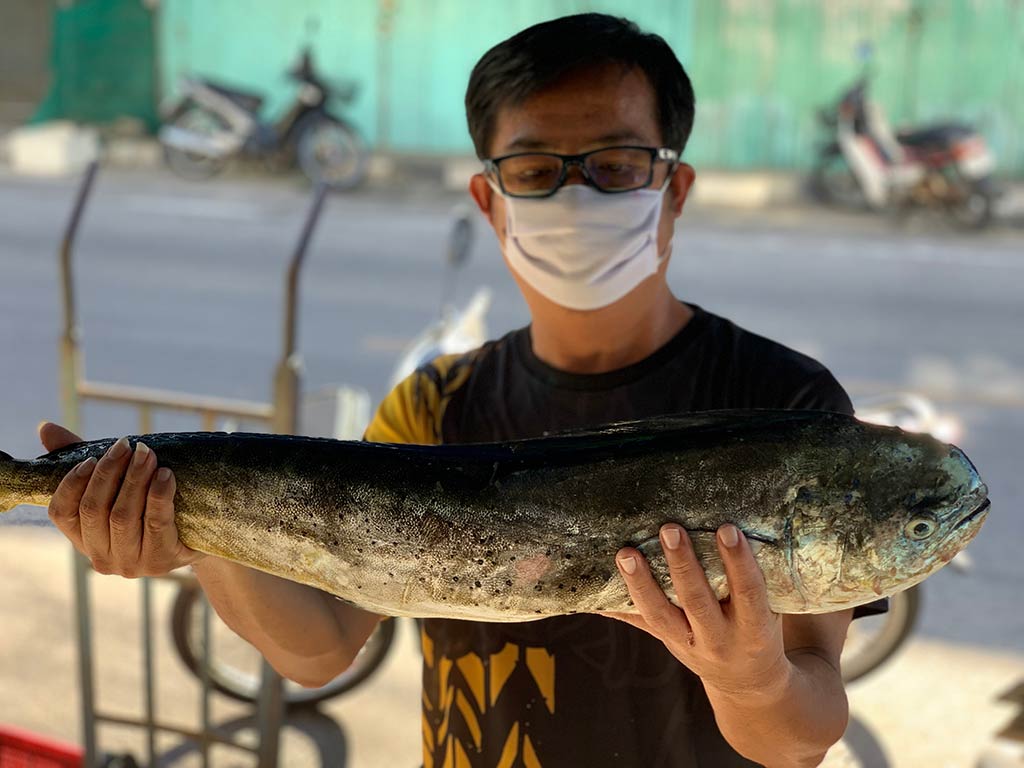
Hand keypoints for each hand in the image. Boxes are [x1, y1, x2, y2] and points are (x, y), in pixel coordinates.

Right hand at [40, 422, 204, 576]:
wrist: (201, 536)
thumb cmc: (150, 505)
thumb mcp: (117, 484)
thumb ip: (82, 458)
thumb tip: (46, 427)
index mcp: (83, 538)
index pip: (62, 513)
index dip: (72, 483)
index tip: (91, 457)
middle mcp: (101, 557)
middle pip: (94, 509)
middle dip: (110, 472)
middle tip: (127, 444)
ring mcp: (130, 563)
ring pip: (122, 516)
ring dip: (134, 480)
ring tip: (147, 454)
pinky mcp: (160, 561)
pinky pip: (156, 524)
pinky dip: (158, 495)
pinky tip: (166, 475)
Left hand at [605, 523, 789, 699]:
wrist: (748, 682)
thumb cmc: (760, 630)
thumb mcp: (769, 612)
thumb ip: (754, 579)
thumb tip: (734, 522)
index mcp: (754, 628)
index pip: (748, 592)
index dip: (738, 562)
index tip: (727, 529)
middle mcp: (719, 639)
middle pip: (697, 601)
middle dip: (682, 564)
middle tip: (669, 528)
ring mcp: (688, 645)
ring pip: (659, 615)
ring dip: (640, 583)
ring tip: (625, 553)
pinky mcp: (664, 642)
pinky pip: (637, 623)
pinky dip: (615, 606)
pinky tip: (594, 590)